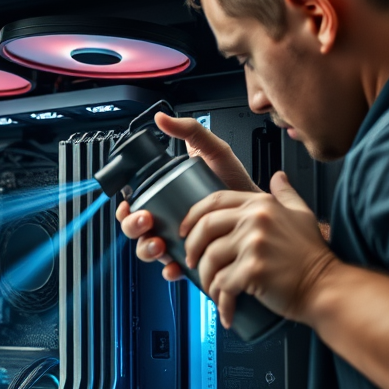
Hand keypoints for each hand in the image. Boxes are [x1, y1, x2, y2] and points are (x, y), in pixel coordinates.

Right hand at [117, 112, 257, 279]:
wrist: (262, 216)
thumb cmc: (238, 185)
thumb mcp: (215, 152)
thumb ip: (192, 131)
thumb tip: (162, 118)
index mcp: (166, 198)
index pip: (134, 205)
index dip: (125, 208)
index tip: (129, 204)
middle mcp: (168, 221)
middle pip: (135, 229)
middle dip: (133, 227)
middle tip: (146, 220)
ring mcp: (178, 242)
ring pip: (148, 250)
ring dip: (147, 249)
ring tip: (160, 243)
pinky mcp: (192, 260)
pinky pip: (172, 269)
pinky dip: (169, 270)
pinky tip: (176, 266)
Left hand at [181, 171, 337, 327]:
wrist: (326, 287)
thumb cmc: (312, 256)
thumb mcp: (302, 215)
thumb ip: (286, 194)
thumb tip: (278, 176)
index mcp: (262, 205)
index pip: (215, 201)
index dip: (193, 216)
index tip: (185, 231)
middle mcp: (256, 220)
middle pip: (205, 228)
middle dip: (192, 248)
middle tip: (192, 262)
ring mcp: (253, 244)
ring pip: (210, 259)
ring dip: (206, 279)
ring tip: (213, 289)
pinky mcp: (252, 270)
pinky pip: (222, 284)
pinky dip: (220, 300)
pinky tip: (225, 307)